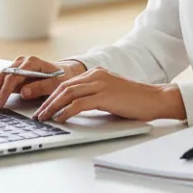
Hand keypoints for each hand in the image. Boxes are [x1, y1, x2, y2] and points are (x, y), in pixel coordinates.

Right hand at [0, 56, 85, 109]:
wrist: (64, 72)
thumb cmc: (62, 78)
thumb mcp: (57, 84)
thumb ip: (41, 87)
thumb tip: (23, 92)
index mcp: (31, 62)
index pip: (13, 77)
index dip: (4, 92)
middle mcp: (21, 62)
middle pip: (0, 75)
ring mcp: (15, 67)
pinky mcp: (12, 73)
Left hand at [32, 66, 186, 122]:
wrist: (154, 99)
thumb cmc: (134, 101)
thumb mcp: (110, 94)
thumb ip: (93, 96)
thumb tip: (74, 108)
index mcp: (96, 73)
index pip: (67, 83)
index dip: (51, 94)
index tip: (42, 106)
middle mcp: (96, 75)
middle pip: (63, 87)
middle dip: (48, 101)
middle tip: (38, 114)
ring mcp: (101, 84)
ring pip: (68, 93)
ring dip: (52, 107)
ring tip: (44, 118)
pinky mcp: (105, 95)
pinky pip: (79, 103)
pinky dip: (66, 112)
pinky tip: (60, 119)